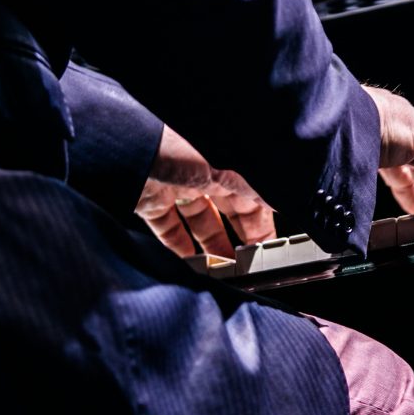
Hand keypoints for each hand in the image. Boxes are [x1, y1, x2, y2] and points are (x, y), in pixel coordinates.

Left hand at [135, 125, 275, 258]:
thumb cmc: (179, 145)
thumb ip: (259, 191)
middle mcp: (204, 173)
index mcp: (227, 163)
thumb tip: (288, 204)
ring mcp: (176, 185)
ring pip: (201, 221)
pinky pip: (168, 227)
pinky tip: (192, 263)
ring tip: (225, 271)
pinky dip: (180, 246)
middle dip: (242, 238)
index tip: (271, 249)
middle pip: (230, 211)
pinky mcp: (149, 199)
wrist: (124, 143)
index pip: (254, 198)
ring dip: (214, 246)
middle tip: (251, 265)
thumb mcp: (230, 170)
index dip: (263, 224)